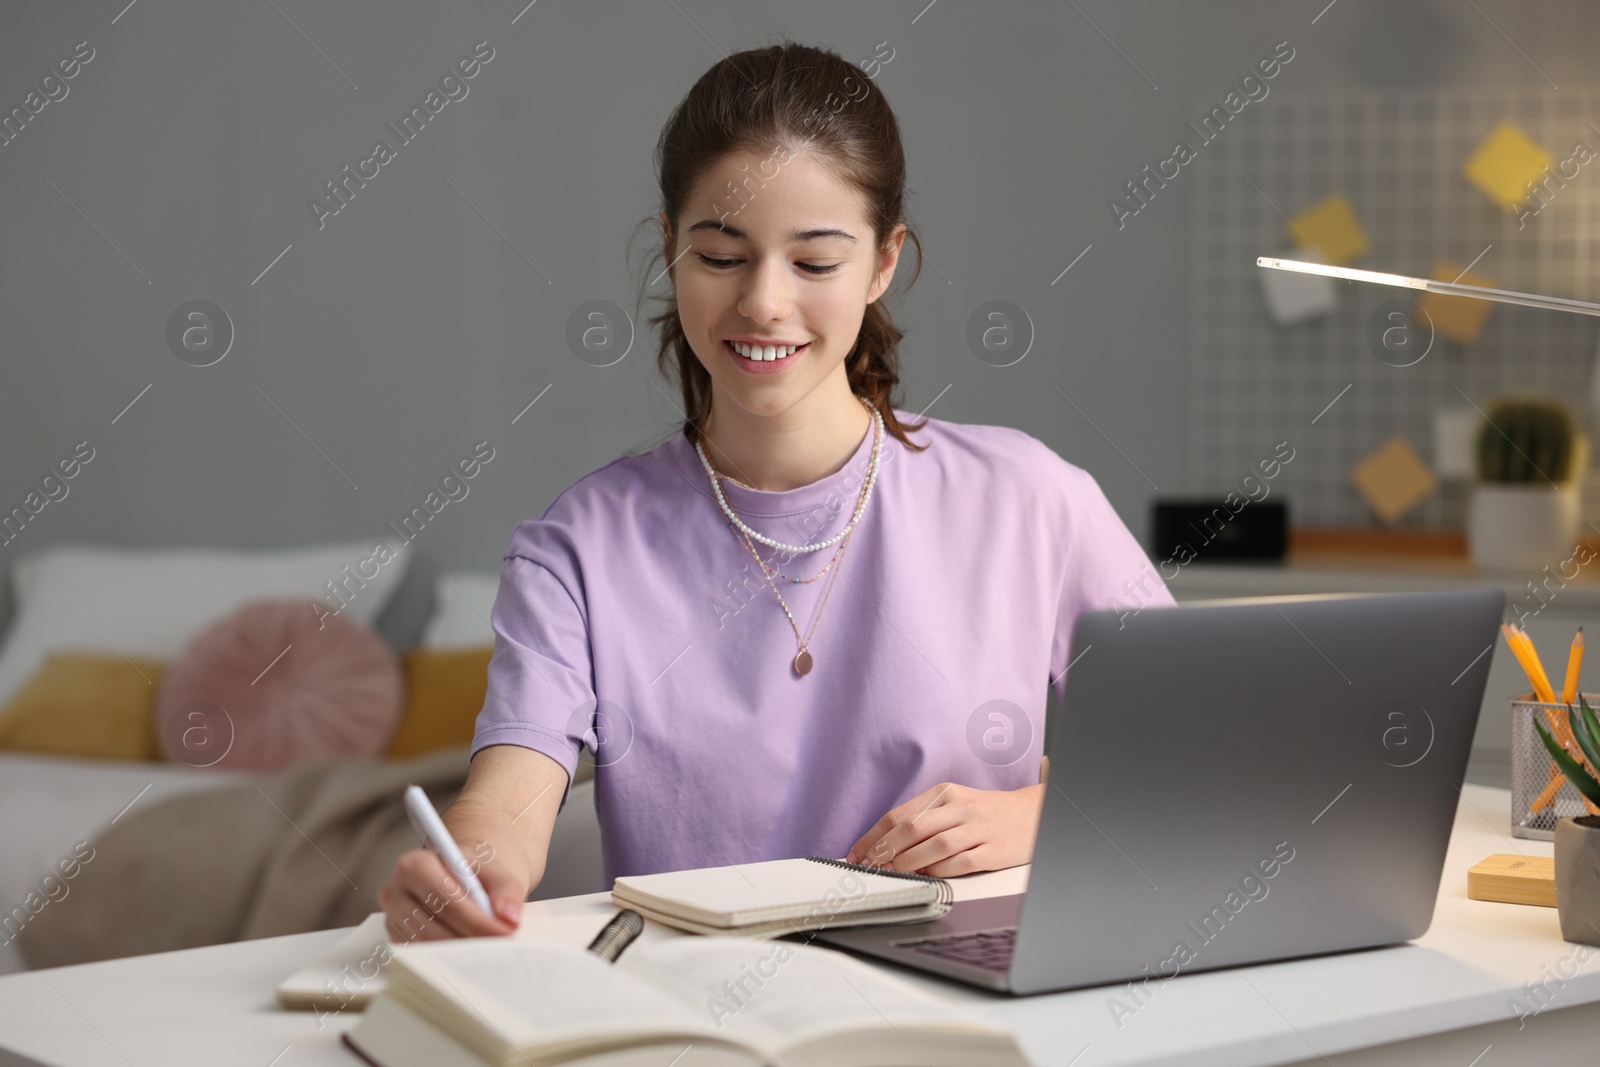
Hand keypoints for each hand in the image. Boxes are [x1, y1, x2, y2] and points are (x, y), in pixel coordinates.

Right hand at [377, 801, 539, 941]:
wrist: (465, 875)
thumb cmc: (477, 871)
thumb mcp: (496, 871)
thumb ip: (507, 890)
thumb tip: (510, 918)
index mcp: (414, 865)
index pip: (444, 899)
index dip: (476, 920)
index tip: (506, 933)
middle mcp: (395, 892)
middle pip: (431, 928)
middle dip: (469, 941)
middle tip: (501, 949)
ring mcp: (392, 919)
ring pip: (426, 947)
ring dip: (460, 954)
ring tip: (491, 953)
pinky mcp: (398, 939)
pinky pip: (422, 957)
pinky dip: (450, 960)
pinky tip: (474, 957)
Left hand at [844, 782, 1045, 876]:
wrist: (1032, 814)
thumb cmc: (985, 813)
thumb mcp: (953, 805)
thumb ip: (923, 820)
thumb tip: (885, 846)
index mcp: (944, 793)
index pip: (899, 815)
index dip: (873, 837)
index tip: (857, 854)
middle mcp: (959, 807)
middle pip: (912, 829)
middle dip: (884, 851)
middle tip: (868, 867)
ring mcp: (977, 829)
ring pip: (934, 846)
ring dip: (907, 863)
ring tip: (890, 873)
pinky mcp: (992, 851)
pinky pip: (959, 863)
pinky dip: (939, 872)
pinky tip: (926, 877)